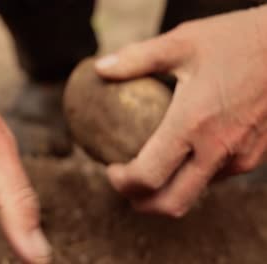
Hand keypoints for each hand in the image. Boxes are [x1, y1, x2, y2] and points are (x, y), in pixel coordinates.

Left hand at [95, 7, 266, 216]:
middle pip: (172, 203)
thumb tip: (101, 68)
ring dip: (168, 191)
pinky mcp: (253, 156)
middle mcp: (217, 150)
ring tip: (150, 169)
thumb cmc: (237, 41)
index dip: (122, 182)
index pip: (148, 176)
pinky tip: (182, 154)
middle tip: (126, 188)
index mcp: (192, 124)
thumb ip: (136, 59)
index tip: (111, 168)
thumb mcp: (182, 42)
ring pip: (195, 193)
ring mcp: (239, 157)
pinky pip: (215, 178)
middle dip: (143, 204)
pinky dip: (191, 177)